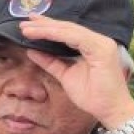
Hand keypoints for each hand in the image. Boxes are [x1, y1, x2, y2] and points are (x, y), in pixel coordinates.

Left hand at [19, 14, 133, 127]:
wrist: (111, 110)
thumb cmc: (93, 96)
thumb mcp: (65, 76)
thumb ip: (51, 63)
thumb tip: (32, 51)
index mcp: (92, 45)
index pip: (66, 32)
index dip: (47, 27)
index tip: (28, 25)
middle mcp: (98, 40)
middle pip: (66, 28)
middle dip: (43, 24)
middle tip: (23, 23)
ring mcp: (101, 43)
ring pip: (69, 30)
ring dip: (46, 28)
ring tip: (27, 29)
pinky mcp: (101, 49)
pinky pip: (75, 37)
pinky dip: (56, 34)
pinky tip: (41, 33)